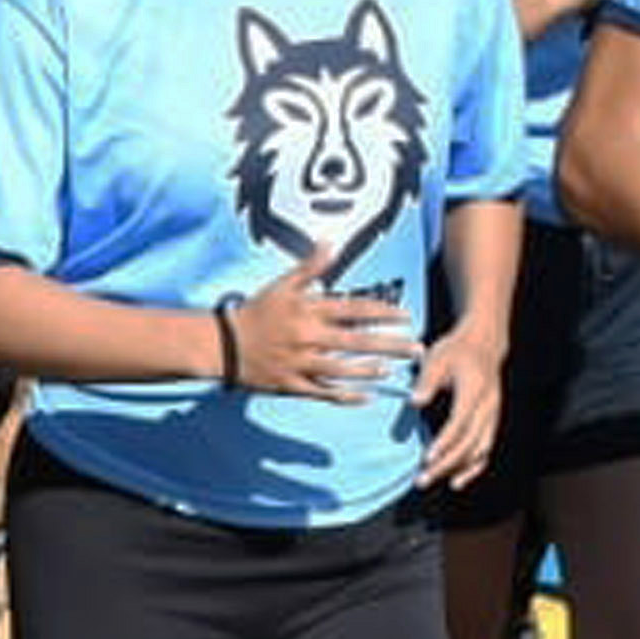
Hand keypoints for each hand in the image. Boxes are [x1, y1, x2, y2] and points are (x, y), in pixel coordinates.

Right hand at [222, 243, 415, 402]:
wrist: (222, 345)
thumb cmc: (258, 313)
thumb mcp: (281, 285)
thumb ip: (310, 267)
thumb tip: (330, 241)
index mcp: (307, 311)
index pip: (352, 311)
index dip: (382, 313)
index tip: (406, 317)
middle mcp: (305, 337)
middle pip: (354, 342)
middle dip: (388, 345)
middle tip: (416, 349)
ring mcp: (297, 363)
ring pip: (340, 369)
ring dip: (368, 371)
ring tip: (391, 370)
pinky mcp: (289, 384)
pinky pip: (321, 392)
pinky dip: (344, 396)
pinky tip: (366, 397)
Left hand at [411, 320, 507, 488]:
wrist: (484, 343)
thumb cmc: (456, 350)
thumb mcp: (438, 357)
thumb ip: (427, 380)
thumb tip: (415, 402)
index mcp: (475, 390)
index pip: (460, 422)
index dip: (445, 442)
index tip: (427, 458)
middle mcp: (489, 407)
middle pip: (469, 442)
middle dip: (445, 463)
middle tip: (421, 479)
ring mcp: (493, 416)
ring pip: (479, 450)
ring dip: (456, 469)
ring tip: (430, 480)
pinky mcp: (492, 421)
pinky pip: (485, 449)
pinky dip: (473, 467)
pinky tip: (456, 481)